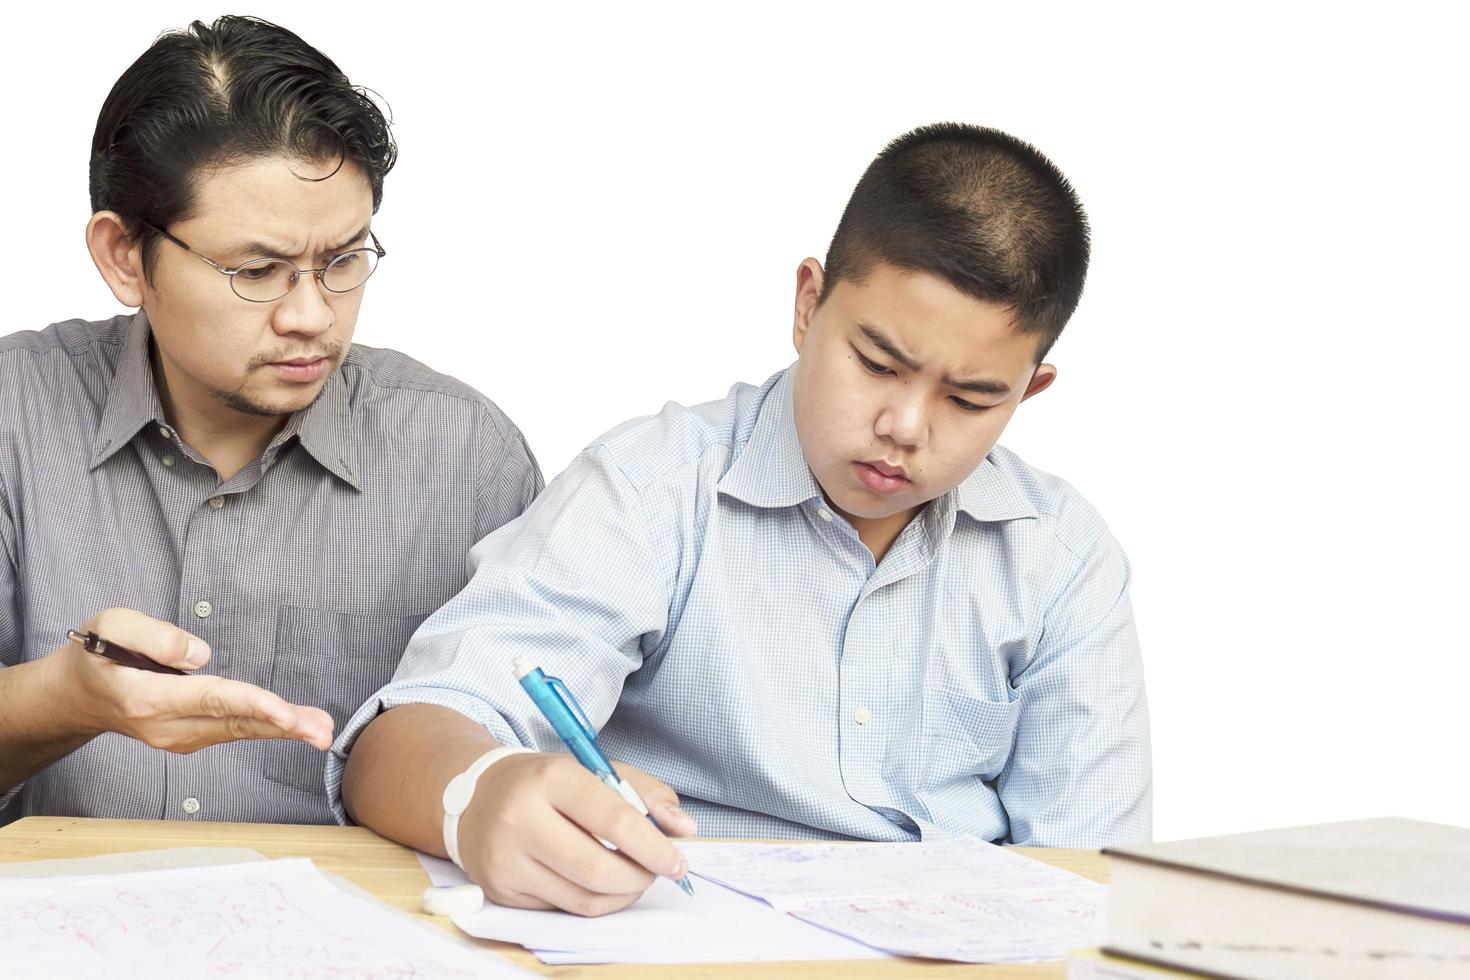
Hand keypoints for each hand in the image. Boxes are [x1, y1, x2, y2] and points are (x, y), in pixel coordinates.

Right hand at [56, 608, 333, 752]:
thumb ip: (155, 636)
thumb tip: (202, 655)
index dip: (252, 704)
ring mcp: (178, 737)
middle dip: (282, 727)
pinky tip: (298, 726)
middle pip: (234, 724)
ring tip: (323, 730)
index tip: (286, 713)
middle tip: (323, 732)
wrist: (75, 697)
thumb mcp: (110, 625)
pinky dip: (267, 729)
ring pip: (239, 731)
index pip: (210, 700)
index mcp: (147, 698)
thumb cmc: (95, 653)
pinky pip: (234, 731)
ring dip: (284, 732)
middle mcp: (166, 727)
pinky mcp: (190, 737)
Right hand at [458, 752, 697, 916]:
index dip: (654, 847)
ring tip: (634, 877)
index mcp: (552, 778)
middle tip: (657, 871)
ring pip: (584, 898)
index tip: (678, 860)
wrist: (474, 797)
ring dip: (623, 894)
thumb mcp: (594, 770)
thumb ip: (646, 793)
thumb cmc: (544, 782)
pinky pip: (564, 907)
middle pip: (599, 869)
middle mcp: (522, 818)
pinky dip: (594, 901)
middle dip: (641, 877)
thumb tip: (684, 828)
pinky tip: (601, 884)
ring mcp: (508, 859)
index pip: (614, 821)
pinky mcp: (502, 890)